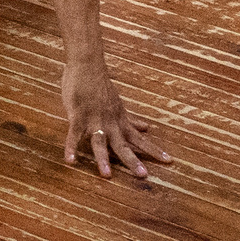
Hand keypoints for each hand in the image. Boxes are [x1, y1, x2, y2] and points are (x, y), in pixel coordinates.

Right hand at [61, 62, 169, 182]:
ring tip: (106, 175)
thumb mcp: (119, 104)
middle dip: (132, 160)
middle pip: (122, 145)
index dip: (153, 150)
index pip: (140, 138)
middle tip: (143, 175)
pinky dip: (71, 147)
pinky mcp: (78, 115)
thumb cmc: (101, 85)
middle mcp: (110, 123)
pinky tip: (70, 161)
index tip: (169, 161)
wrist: (88, 65)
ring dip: (103, 158)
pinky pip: (74, 134)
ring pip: (99, 142)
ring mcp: (94, 120)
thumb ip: (130, 119)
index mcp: (120, 121)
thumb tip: (147, 128)